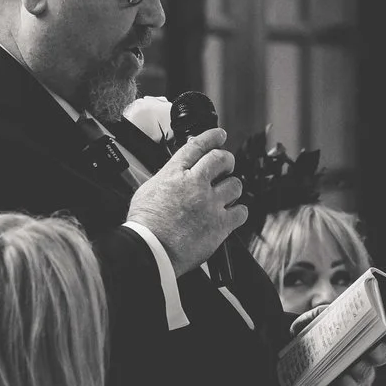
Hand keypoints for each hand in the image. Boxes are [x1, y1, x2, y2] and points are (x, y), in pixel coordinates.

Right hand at [126, 127, 245, 273]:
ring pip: (235, 184)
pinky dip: (238, 211)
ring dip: (232, 188)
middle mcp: (195, 184)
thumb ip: (166, 179)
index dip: (211, 137)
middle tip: (226, 165)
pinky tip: (232, 214)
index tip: (219, 135)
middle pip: (221, 160)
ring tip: (226, 194)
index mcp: (175, 173)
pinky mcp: (221, 224)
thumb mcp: (147, 191)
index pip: (197, 146)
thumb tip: (174, 176)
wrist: (151, 250)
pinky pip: (241, 211)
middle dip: (226, 160)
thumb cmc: (145, 226)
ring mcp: (210, 203)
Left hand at [289, 310, 385, 385]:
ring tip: (353, 367)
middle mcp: (364, 356)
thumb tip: (329, 311)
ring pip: (367, 374)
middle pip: (382, 356)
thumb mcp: (312, 320)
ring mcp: (355, 374)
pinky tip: (342, 381)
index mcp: (362, 336)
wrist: (291, 355)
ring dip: (362, 370)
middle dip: (381, 353)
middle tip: (373, 351)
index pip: (385, 336)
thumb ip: (320, 313)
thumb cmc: (309, 335)